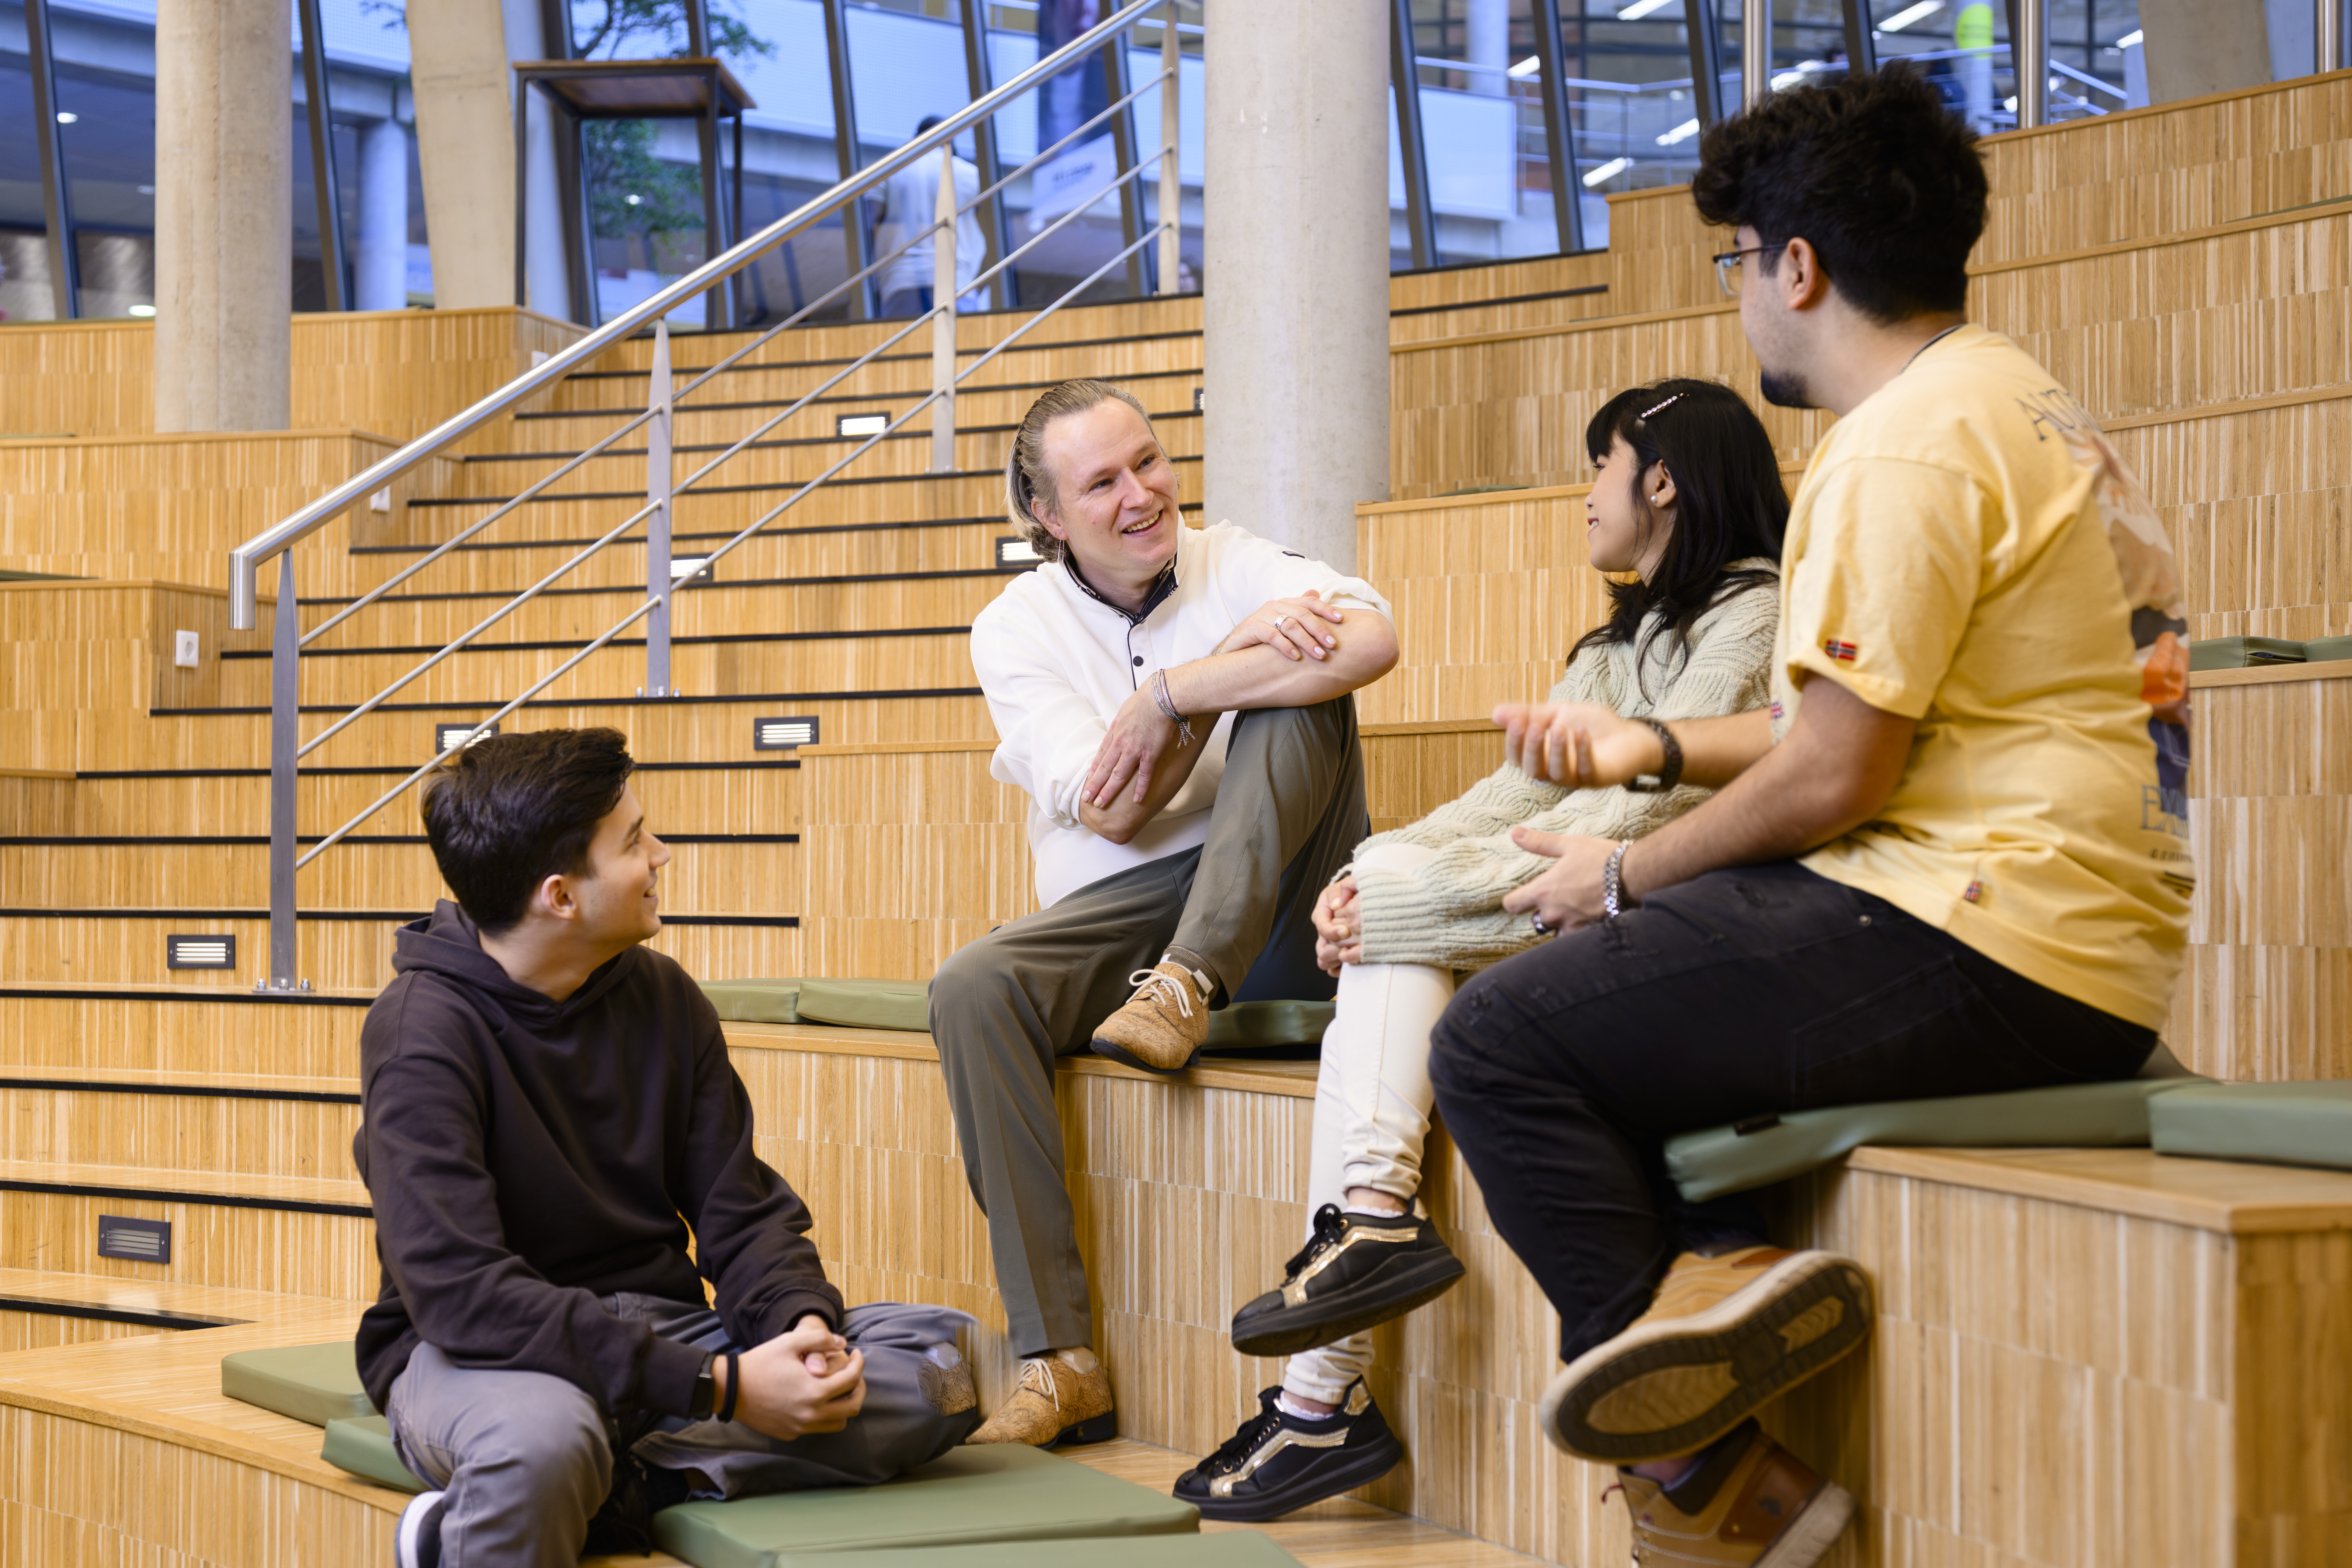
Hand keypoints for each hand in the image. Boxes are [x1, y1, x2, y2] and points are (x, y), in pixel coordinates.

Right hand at [726, 1317, 865, 1440]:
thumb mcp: (790, 1342)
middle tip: (854, 1374)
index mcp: (815, 1392)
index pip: (852, 1380)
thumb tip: (842, 1342)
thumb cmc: (760, 1363)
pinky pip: (817, 1428)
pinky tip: (816, 1399)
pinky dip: (824, 1415)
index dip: (859, 1363)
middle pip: (852, 1407)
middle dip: (859, 1388)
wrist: (730, 1389)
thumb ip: (820, 1339)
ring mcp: (800, 1428)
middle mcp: (811, 1415)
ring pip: (838, 1423)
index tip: (857, 1354)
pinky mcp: (790, 1434)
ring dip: (843, 1406)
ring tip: (837, 1389)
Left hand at [1084, 685, 1181, 808]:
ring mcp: (1134, 750)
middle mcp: (1121, 744)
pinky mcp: (1150, 754)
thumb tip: (1122, 726)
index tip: (1088, 780)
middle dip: (1095, 785)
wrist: (1160, 698)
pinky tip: (1137, 800)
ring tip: (1101, 803)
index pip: (1101, 755)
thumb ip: (1122, 723)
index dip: (1094, 770)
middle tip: (1087, 799)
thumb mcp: (1125, 711)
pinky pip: (1144, 775)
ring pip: (1118, 775)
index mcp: (1115, 732)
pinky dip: (1140, 788)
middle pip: (1105, 768)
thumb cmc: (1145, 701)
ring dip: (1109, 790)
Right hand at [1216, 589, 1345, 662]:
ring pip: (1290, 625)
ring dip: (1307, 641)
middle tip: (1333, 644)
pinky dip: (1286, 646)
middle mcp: (1274, 606)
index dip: (1326, 609)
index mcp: (1285, 604)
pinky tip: (1296, 657)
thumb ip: (1299, 611)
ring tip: (1319, 655)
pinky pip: (1272, 636)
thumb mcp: (1282, 624)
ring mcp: (1262, 616)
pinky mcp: (1251, 628)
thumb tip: (1315, 592)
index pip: (1309, 602)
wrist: (1234, 649)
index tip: (1341, 619)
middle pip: (1302, 614)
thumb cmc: (1263, 638)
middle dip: (1320, 629)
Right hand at [1312, 876, 1361, 973]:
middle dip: (1335, 950)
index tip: (1345, 931)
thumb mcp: (1354, 883)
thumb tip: (1339, 904)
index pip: (1321, 925)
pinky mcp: (1337, 951)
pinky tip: (1349, 966)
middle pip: (1321, 947)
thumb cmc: (1359, 891)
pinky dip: (1338, 969)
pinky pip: (1331, 967)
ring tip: (1351, 957)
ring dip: (1336, 961)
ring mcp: (1329, 942)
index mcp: (1324, 911)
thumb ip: (1347, 887)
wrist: (1366, 899)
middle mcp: (1325, 928)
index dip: (1331, 931)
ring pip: (1323, 960)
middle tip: (1349, 948)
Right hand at [1493, 702, 1664, 787]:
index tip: (1515, 721)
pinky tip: (1580, 732)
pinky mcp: (1595, 779)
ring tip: (1559, 727)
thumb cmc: (1590, 725)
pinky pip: (1584, 769)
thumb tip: (1495, 713)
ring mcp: (1574, 778)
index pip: (1517, 758)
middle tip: (1535, 726)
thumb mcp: (1557, 712)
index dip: (1514, 742)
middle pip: (1533, 770)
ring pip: (1556, 774)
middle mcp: (1553, 773)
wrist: (1628, 734)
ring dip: (1556, 750)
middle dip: (1531, 748)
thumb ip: (1529, 714)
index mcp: (1541, 758)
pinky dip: (1581, 751)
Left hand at [1499, 828, 1619, 931]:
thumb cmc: (1601, 858)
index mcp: (1544, 891)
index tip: (1522, 897)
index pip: (1513, 905)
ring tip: (1575, 910)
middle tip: (1560, 898)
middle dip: (1544, 912)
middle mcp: (1554, 912)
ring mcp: (1572, 925)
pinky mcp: (1589, 933)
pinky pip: (1576, 939)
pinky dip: (1579, 932)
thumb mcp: (1569, 845)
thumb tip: (1514, 833)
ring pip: (1556, 933)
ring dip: (1561, 925)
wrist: (1634, 875)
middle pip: (1536, 920)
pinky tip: (1589, 918)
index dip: (1515, 901)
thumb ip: (1539, 842)